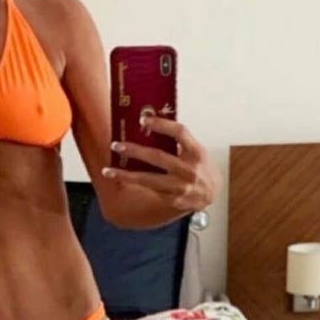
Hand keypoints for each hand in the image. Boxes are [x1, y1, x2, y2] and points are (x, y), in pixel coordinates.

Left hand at [103, 116, 220, 211]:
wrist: (211, 193)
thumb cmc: (200, 167)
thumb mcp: (196, 150)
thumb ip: (178, 140)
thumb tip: (149, 122)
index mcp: (197, 152)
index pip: (179, 133)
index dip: (161, 124)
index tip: (143, 119)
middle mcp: (190, 170)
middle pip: (158, 157)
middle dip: (134, 151)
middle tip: (116, 145)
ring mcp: (181, 187)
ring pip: (148, 179)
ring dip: (125, 175)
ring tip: (107, 171)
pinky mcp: (173, 199)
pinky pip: (149, 189)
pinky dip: (133, 184)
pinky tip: (120, 179)